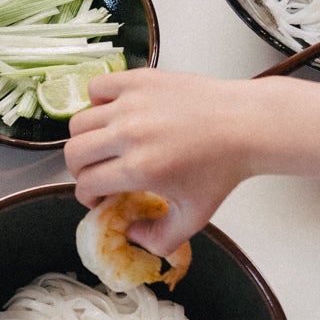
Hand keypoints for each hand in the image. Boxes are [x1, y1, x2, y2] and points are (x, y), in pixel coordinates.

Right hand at [63, 70, 260, 246]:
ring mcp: (132, 104)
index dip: (86, 197)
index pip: (86, 184)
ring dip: (86, 139)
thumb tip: (129, 235)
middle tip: (95, 173)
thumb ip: (158, 239)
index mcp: (140, 169)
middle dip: (79, 170)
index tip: (97, 197)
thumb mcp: (194, 217)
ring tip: (104, 145)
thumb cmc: (223, 168)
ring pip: (79, 122)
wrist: (246, 125)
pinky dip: (98, 102)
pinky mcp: (140, 80)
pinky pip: (97, 88)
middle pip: (73, 153)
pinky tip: (114, 114)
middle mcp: (130, 134)